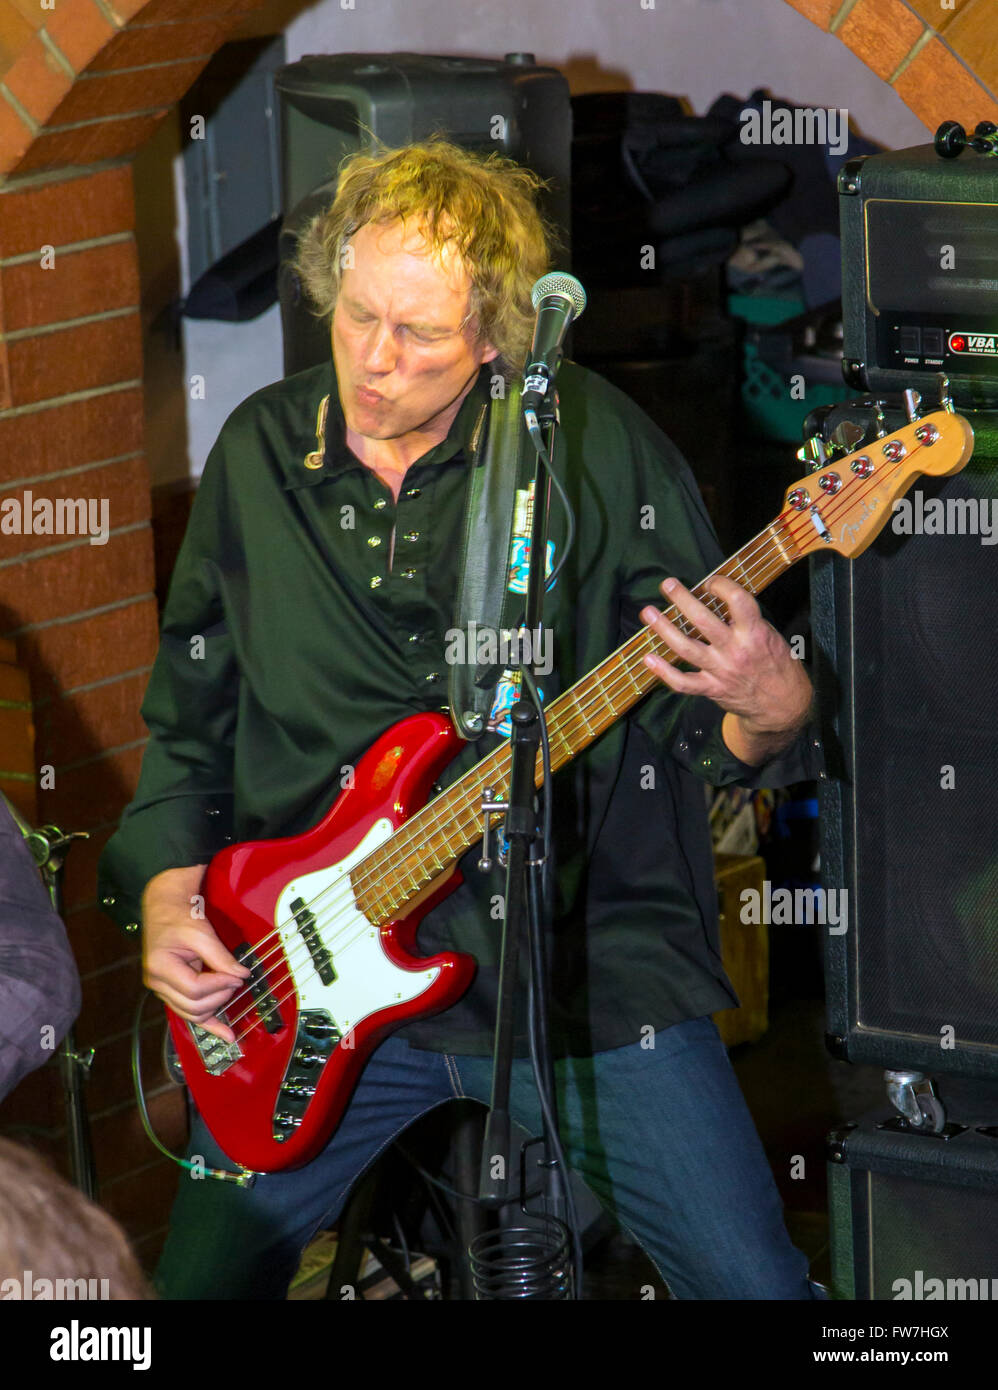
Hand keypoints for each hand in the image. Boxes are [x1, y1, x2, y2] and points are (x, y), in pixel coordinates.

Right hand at [142, 865, 249, 1043]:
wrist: (165, 908)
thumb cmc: (179, 917)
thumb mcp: (201, 932)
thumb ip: (220, 956)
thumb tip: (241, 975)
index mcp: (159, 967)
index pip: (194, 988)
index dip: (219, 984)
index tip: (236, 975)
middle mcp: (156, 983)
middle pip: (193, 1006)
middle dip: (219, 996)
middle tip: (236, 980)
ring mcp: (162, 989)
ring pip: (191, 1013)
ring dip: (215, 1007)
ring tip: (231, 992)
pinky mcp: (170, 991)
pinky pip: (189, 1012)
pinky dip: (208, 1024)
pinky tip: (225, 1034)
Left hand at [640, 574, 812, 762]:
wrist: (782, 705)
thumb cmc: (776, 665)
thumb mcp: (770, 636)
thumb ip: (746, 621)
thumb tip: (720, 600)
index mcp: (755, 633)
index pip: (737, 600)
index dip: (721, 585)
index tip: (711, 582)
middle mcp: (735, 651)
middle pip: (703, 621)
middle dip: (682, 599)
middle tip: (667, 585)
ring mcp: (721, 671)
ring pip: (686, 647)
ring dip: (663, 628)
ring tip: (647, 612)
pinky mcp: (711, 688)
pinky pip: (682, 682)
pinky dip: (663, 672)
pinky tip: (648, 658)